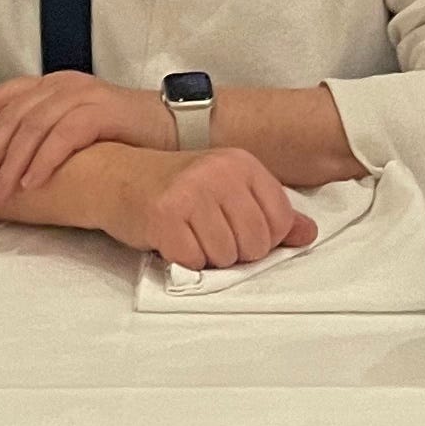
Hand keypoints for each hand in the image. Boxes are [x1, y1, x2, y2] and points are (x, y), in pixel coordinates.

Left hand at [0, 71, 167, 215]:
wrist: (168, 127)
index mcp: (51, 85)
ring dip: (12, 162)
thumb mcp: (73, 126)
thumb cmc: (118, 133)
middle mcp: (62, 85)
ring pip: (34, 126)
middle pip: (13, 115)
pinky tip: (32, 183)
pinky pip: (64, 135)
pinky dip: (44, 160)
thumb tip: (2, 163)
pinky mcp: (102, 112)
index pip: (3, 94)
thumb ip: (43, 133)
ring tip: (0, 191)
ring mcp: (82, 96)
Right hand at [76, 144, 314, 271]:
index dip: (263, 239)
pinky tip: (173, 240)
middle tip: (208, 234)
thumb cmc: (176, 186)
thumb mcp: (227, 188)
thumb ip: (269, 210)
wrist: (117, 176)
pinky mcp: (165, 217)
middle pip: (255, 244)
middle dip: (235, 252)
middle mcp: (218, 173)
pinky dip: (185, 261)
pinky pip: (194, 262)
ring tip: (190, 234)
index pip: (280, 221)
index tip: (237, 230)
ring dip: (208, 257)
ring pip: (225, 257)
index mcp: (241, 163)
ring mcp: (191, 193)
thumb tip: (307, 234)